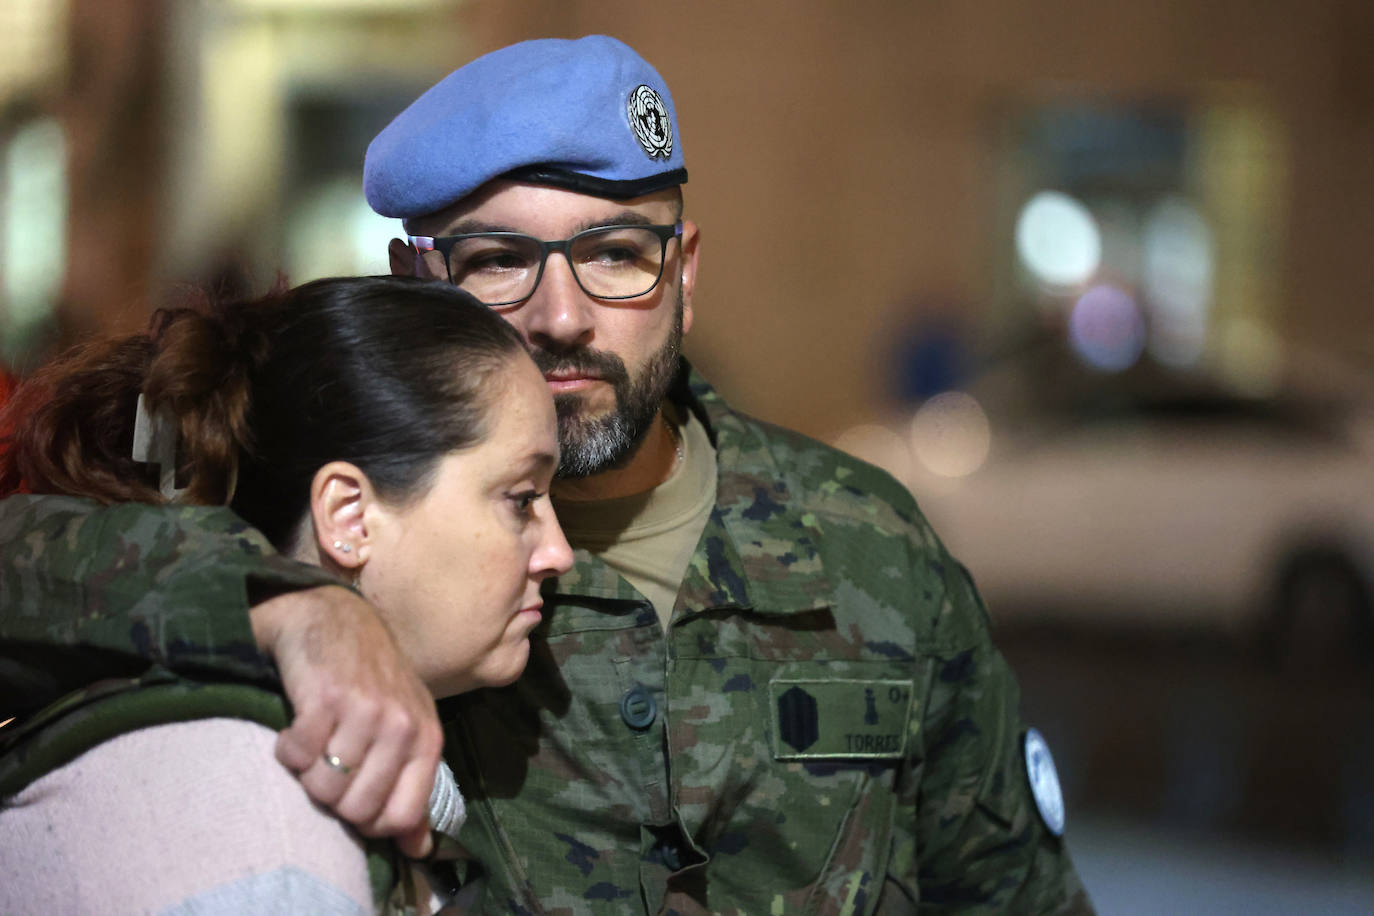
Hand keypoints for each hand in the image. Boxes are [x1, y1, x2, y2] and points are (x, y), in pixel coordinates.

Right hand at [250, 585, 442, 857]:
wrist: (335, 617)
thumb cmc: (372, 680)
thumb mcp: (406, 728)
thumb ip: (412, 787)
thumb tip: (419, 849)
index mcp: (426, 740)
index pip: (399, 817)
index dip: (367, 822)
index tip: (351, 800)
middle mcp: (401, 727)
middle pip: (355, 809)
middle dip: (332, 797)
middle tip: (328, 763)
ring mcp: (365, 711)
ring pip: (323, 787)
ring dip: (306, 772)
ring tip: (314, 741)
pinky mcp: (326, 698)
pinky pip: (296, 756)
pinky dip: (286, 749)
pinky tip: (295, 726)